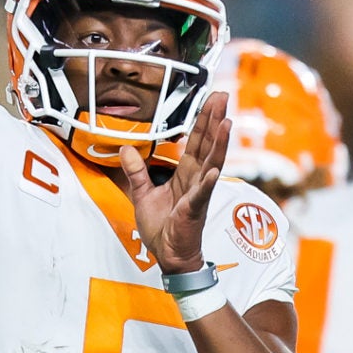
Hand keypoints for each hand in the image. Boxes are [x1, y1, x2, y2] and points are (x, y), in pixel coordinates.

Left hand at [117, 91, 227, 276]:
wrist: (169, 255)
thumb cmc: (162, 229)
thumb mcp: (142, 195)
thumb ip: (136, 171)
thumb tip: (126, 149)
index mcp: (185, 174)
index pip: (196, 141)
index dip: (203, 119)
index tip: (212, 99)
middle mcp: (196, 180)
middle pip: (207, 144)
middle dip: (215, 119)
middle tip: (223, 96)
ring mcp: (199, 194)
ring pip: (211, 163)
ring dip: (219, 143)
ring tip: (227, 122)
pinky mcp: (194, 210)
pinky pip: (202, 194)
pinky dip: (209, 182)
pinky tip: (215, 170)